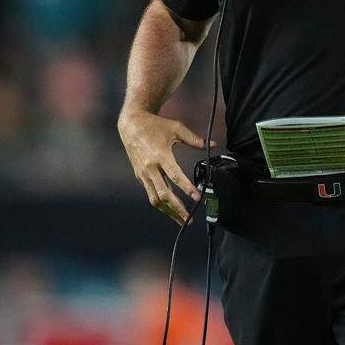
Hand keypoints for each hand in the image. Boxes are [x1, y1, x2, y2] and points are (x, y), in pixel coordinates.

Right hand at [118, 109, 213, 224]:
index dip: (187, 188)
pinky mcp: (139, 176)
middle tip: (190, 219)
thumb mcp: (176, 128)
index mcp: (161, 155)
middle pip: (164, 194)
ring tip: (180, 220)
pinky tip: (169, 208)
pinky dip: (160, 203)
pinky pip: (150, 193)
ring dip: (168, 211)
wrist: (131, 124)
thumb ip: (195, 139)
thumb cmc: (155, 125)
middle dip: (177, 208)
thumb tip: (213, 144)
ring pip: (154, 199)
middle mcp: (150, 167)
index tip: (197, 197)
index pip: (175, 176)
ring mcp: (143, 173)